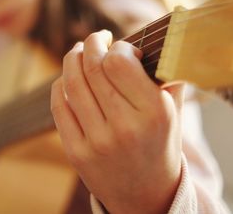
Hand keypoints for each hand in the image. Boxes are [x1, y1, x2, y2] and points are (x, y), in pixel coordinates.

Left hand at [51, 30, 183, 213]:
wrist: (146, 194)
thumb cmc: (159, 146)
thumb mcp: (173, 114)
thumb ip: (166, 78)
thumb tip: (153, 42)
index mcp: (153, 113)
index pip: (119, 62)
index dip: (117, 46)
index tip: (121, 47)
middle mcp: (124, 127)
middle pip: (92, 68)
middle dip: (91, 44)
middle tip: (96, 39)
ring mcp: (96, 142)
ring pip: (72, 84)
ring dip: (72, 59)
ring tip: (78, 50)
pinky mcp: (76, 153)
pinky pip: (59, 107)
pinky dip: (59, 85)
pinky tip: (66, 77)